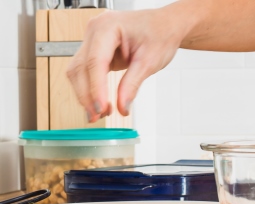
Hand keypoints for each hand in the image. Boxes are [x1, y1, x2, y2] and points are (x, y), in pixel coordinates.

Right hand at [67, 9, 185, 121]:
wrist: (165, 26)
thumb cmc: (160, 34)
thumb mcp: (149, 61)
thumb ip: (132, 84)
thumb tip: (122, 106)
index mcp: (107, 26)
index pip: (95, 61)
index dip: (95, 88)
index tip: (101, 108)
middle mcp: (95, 30)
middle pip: (81, 67)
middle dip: (87, 94)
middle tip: (97, 116)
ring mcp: (93, 39)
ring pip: (78, 70)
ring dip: (85, 94)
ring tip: (99, 113)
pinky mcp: (95, 49)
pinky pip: (86, 70)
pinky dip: (90, 88)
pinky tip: (98, 103)